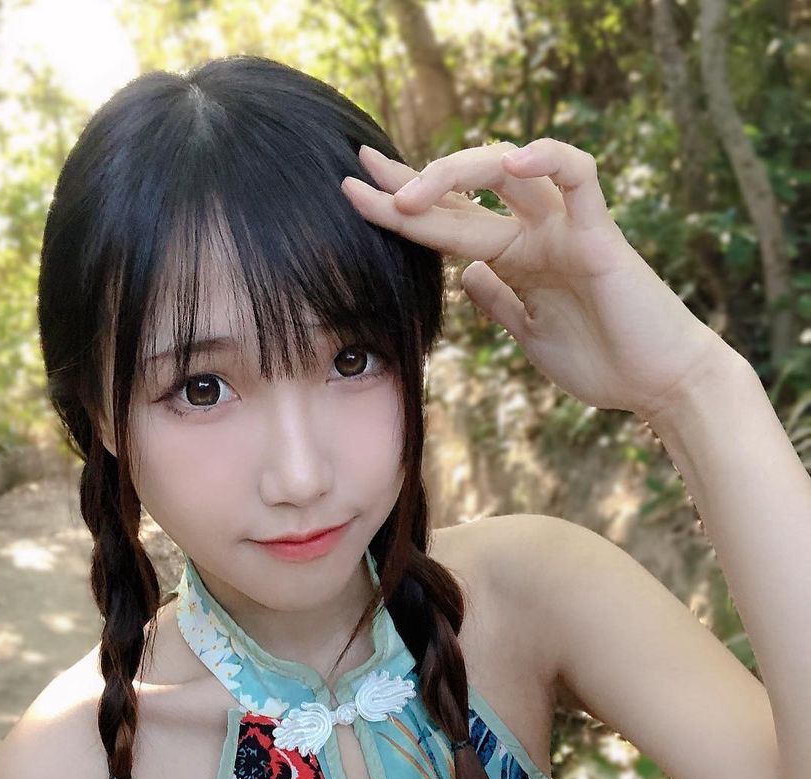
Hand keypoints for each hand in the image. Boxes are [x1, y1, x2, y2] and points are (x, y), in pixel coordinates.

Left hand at [340, 138, 725, 421]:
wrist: (657, 385)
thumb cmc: (601, 361)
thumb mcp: (528, 334)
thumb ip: (498, 301)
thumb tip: (463, 277)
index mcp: (517, 256)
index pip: (450, 221)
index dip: (403, 207)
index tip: (355, 194)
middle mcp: (537, 232)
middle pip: (465, 192)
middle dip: (409, 182)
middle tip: (361, 173)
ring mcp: (567, 229)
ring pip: (509, 172)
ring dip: (457, 172)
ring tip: (411, 193)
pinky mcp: (600, 236)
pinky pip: (579, 178)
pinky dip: (549, 159)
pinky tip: (511, 159)